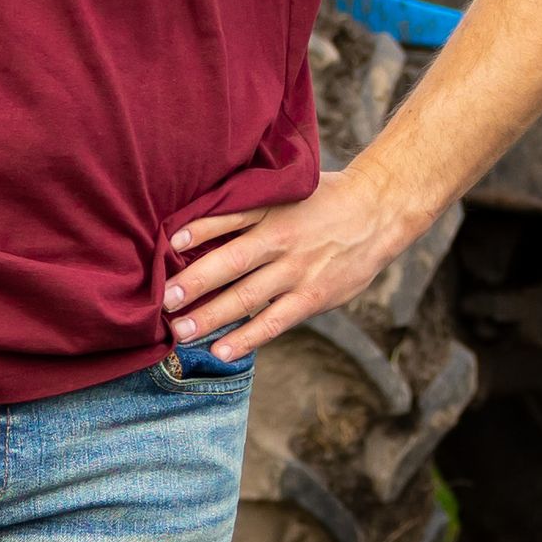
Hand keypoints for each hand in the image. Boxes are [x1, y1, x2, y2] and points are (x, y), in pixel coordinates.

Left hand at [166, 159, 434, 363]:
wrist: (379, 211)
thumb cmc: (324, 199)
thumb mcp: (286, 191)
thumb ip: (249, 205)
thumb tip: (199, 220)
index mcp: (272, 211)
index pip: (227, 221)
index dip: (196, 232)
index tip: (166, 245)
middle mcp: (282, 241)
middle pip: (230, 264)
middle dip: (192, 285)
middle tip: (162, 303)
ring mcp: (297, 272)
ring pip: (247, 297)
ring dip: (211, 317)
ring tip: (180, 334)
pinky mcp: (313, 297)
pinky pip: (275, 322)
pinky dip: (247, 337)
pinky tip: (222, 350)